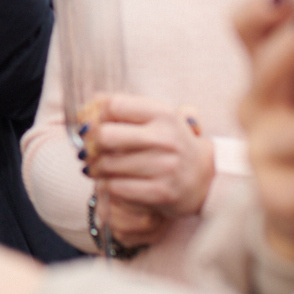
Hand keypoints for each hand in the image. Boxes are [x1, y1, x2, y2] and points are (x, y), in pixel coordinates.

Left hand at [68, 96, 165, 249]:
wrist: (206, 177)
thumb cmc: (172, 144)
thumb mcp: (156, 118)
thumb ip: (126, 107)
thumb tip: (91, 101)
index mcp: (163, 113)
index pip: (114, 105)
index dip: (94, 115)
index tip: (89, 125)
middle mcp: (165, 137)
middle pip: (105, 135)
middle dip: (90, 145)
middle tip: (88, 150)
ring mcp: (165, 166)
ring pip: (107, 165)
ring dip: (95, 168)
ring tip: (96, 168)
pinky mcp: (161, 192)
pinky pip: (117, 188)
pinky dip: (107, 186)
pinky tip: (109, 183)